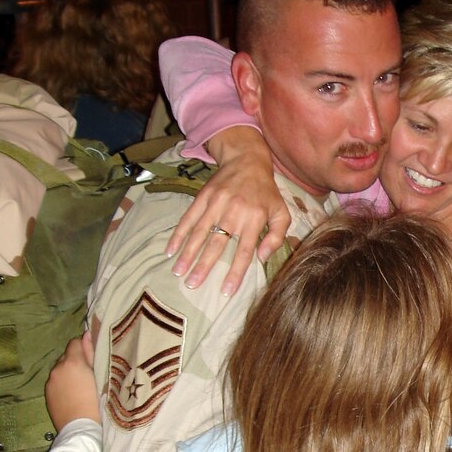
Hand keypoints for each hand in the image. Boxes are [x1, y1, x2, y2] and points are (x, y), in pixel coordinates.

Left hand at [45, 332, 98, 429]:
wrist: (81, 426)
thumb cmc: (97, 400)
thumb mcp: (99, 374)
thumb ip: (91, 352)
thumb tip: (86, 333)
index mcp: (72, 362)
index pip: (74, 343)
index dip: (84, 349)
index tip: (92, 359)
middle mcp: (58, 368)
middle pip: (66, 357)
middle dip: (75, 362)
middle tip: (88, 375)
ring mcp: (50, 381)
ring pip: (60, 370)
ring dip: (68, 374)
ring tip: (80, 387)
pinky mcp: (47, 394)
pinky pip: (56, 382)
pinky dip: (63, 385)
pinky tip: (72, 396)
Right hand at [165, 126, 290, 293]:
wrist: (247, 160)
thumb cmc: (266, 192)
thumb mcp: (281, 212)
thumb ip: (277, 236)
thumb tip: (262, 258)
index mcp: (254, 219)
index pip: (244, 252)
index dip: (234, 273)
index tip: (225, 291)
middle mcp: (234, 212)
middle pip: (217, 245)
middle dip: (204, 267)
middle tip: (193, 285)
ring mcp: (216, 204)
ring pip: (199, 233)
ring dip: (187, 254)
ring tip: (178, 272)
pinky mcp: (203, 197)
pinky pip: (188, 218)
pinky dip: (178, 235)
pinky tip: (170, 250)